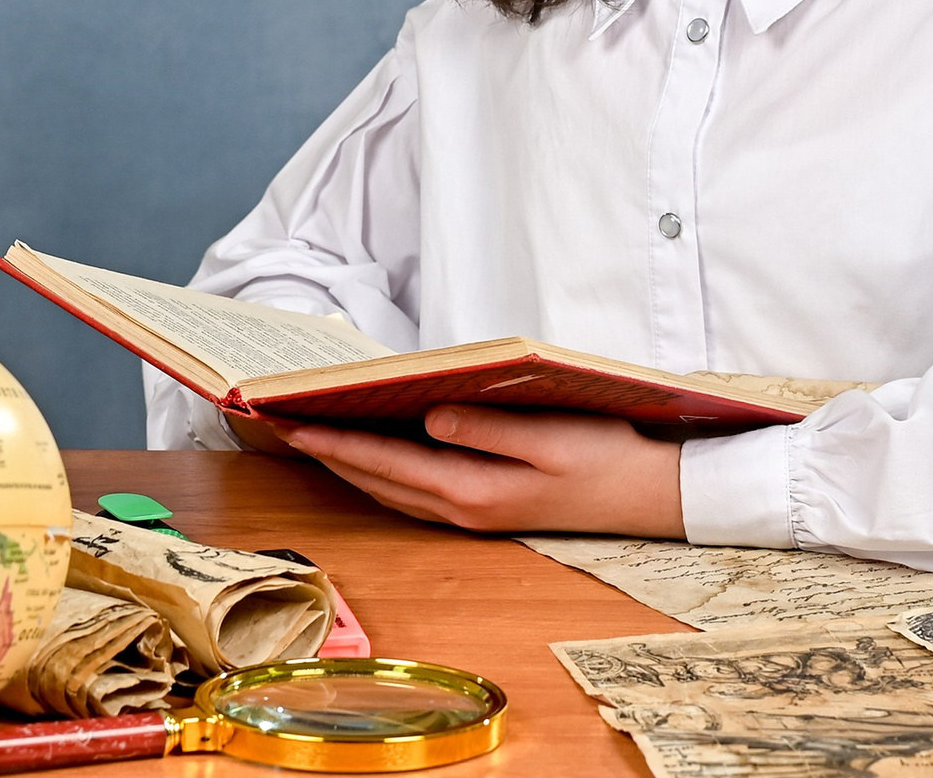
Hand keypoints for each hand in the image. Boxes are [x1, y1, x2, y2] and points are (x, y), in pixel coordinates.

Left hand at [270, 407, 685, 537]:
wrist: (650, 497)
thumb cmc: (606, 458)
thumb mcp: (551, 438)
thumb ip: (487, 430)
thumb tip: (429, 417)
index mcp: (474, 491)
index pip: (387, 463)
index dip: (335, 442)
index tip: (292, 422)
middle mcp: (464, 510)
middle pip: (378, 481)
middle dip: (328, 454)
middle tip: (282, 425)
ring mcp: (473, 514)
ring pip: (392, 490)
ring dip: (350, 466)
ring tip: (313, 437)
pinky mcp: (485, 508)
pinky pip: (414, 492)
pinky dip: (381, 472)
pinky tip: (372, 455)